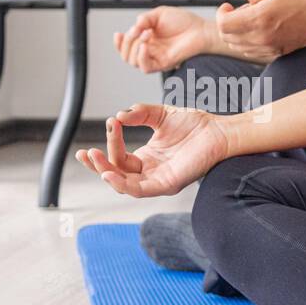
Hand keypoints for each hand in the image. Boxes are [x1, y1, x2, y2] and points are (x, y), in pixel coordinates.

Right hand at [75, 103, 232, 197]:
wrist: (219, 130)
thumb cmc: (195, 125)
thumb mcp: (160, 115)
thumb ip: (139, 114)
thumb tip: (119, 116)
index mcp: (146, 159)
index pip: (118, 157)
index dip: (109, 143)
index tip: (110, 122)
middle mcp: (150, 172)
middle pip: (116, 175)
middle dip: (98, 165)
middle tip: (86, 153)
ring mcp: (158, 180)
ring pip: (124, 186)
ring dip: (106, 174)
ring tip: (94, 160)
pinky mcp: (168, 184)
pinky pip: (141, 190)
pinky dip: (123, 184)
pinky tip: (110, 173)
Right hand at [114, 7, 213, 74]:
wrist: (200, 29)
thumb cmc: (184, 22)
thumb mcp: (159, 14)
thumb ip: (144, 19)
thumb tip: (134, 27)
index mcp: (146, 39)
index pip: (126, 47)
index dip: (118, 43)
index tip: (117, 34)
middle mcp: (149, 50)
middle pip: (126, 55)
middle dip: (126, 42)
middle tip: (137, 30)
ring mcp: (156, 58)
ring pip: (133, 62)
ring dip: (134, 47)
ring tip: (146, 33)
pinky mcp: (163, 64)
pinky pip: (146, 67)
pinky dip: (141, 57)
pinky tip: (144, 45)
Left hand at [215, 0, 305, 61]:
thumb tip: (245, 0)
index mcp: (260, 19)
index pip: (223, 25)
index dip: (221, 14)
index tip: (228, 6)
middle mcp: (262, 38)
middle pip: (228, 37)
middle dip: (228, 23)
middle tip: (240, 10)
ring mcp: (269, 48)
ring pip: (238, 46)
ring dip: (237, 32)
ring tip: (252, 18)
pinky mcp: (276, 53)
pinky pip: (252, 51)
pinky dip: (249, 41)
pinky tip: (260, 28)